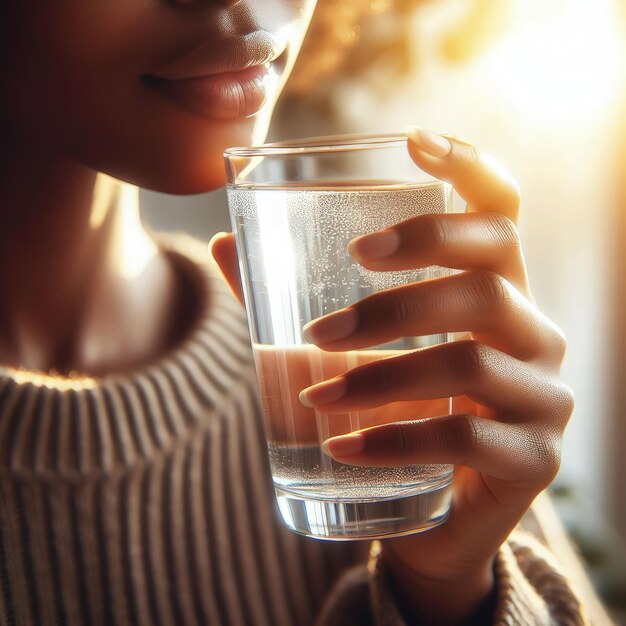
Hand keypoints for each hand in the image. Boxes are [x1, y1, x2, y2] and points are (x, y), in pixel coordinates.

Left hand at [211, 128, 573, 624]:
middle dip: (401, 293)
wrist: (437, 511)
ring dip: (381, 375)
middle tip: (323, 325)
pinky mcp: (535, 457)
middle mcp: (534, 331)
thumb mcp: (352, 349)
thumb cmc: (397, 412)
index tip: (413, 142)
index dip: (471, 168)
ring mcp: (543, 395)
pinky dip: (395, 438)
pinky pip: (467, 438)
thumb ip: (292, 297)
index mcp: (496, 291)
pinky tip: (342, 447)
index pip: (503, 212)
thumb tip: (222, 243)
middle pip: (489, 277)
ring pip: (472, 360)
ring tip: (316, 393)